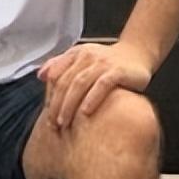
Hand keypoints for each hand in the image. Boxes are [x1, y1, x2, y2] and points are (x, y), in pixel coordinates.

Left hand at [37, 42, 152, 129]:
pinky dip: (92, 98)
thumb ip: (61, 64)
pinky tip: (85, 112)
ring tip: (64, 122)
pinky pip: (102, 85)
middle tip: (53, 124)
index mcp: (76, 54)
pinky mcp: (118, 71)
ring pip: (80, 83)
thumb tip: (40, 75)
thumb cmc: (109, 60)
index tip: (46, 115)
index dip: (49, 96)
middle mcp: (87, 56)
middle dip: (56, 104)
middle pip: (65, 82)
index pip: (55, 75)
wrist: (138, 54)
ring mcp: (102, 63)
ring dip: (69, 104)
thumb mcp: (83, 58)